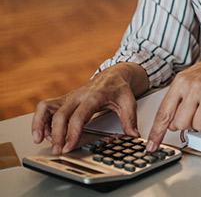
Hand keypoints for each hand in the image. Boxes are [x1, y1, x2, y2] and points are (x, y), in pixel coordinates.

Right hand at [31, 63, 147, 154]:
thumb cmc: (119, 89)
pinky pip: (45, 108)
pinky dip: (40, 120)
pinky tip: (44, 133)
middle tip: (58, 151)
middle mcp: (78, 96)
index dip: (72, 132)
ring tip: (40, 140)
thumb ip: (129, 120)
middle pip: (60, 115)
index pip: (79, 116)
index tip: (69, 147)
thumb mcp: (128, 102)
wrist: (113, 76)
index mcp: (94, 97)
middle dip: (56, 134)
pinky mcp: (63, 100)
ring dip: (40, 124)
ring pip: (46, 108)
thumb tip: (134, 135)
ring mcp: (69, 97)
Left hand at [145, 41, 200, 150]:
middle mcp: (195, 86)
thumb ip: (178, 100)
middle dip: (189, 122)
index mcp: (181, 81)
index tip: (152, 144)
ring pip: (200, 126)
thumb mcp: (190, 78)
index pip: (164, 113)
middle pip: (182, 124)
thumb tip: (171, 124)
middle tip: (198, 109)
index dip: (157, 132)